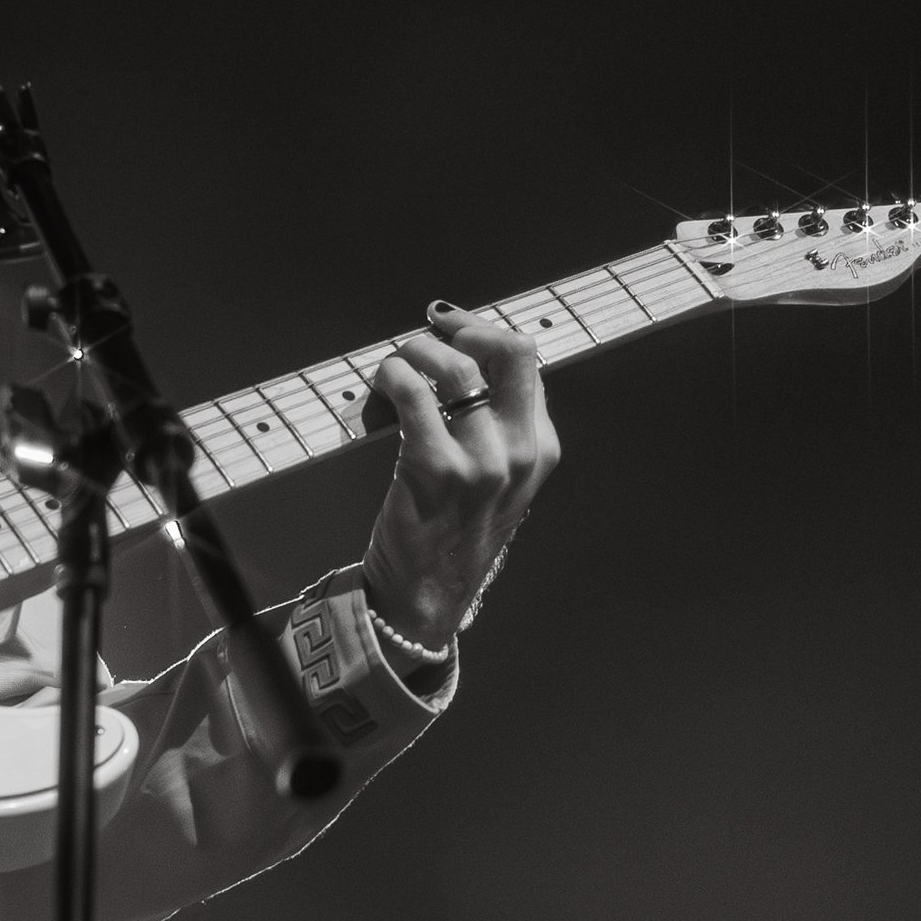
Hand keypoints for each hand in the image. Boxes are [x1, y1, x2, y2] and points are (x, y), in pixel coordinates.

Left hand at [362, 304, 559, 657]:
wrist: (427, 594)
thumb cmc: (453, 530)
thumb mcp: (500, 480)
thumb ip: (498, 426)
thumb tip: (464, 358)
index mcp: (540, 448)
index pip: (526, 362)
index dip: (482, 333)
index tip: (451, 327)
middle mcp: (519, 452)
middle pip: (513, 351)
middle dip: (467, 329)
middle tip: (432, 333)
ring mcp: (481, 462)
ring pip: (456, 367)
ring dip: (416, 352)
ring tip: (395, 367)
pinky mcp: (435, 469)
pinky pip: (413, 394)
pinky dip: (391, 376)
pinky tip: (381, 387)